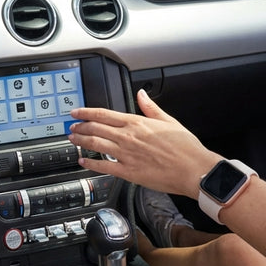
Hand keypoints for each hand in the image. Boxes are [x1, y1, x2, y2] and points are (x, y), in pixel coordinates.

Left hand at [67, 90, 221, 198]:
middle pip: (95, 128)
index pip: (103, 114)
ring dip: (81, 141)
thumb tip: (141, 94)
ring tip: (73, 139)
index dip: (85, 112)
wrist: (194, 169)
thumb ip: (150, 107)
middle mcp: (128, 137)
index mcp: (137, 123)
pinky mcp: (129, 172)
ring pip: (95, 144)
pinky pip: (104, 166)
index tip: (75, 112)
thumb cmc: (185, 147)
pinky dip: (90, 163)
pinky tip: (83, 161)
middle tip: (71, 126)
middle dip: (80, 126)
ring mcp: (126, 154)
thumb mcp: (168, 120)